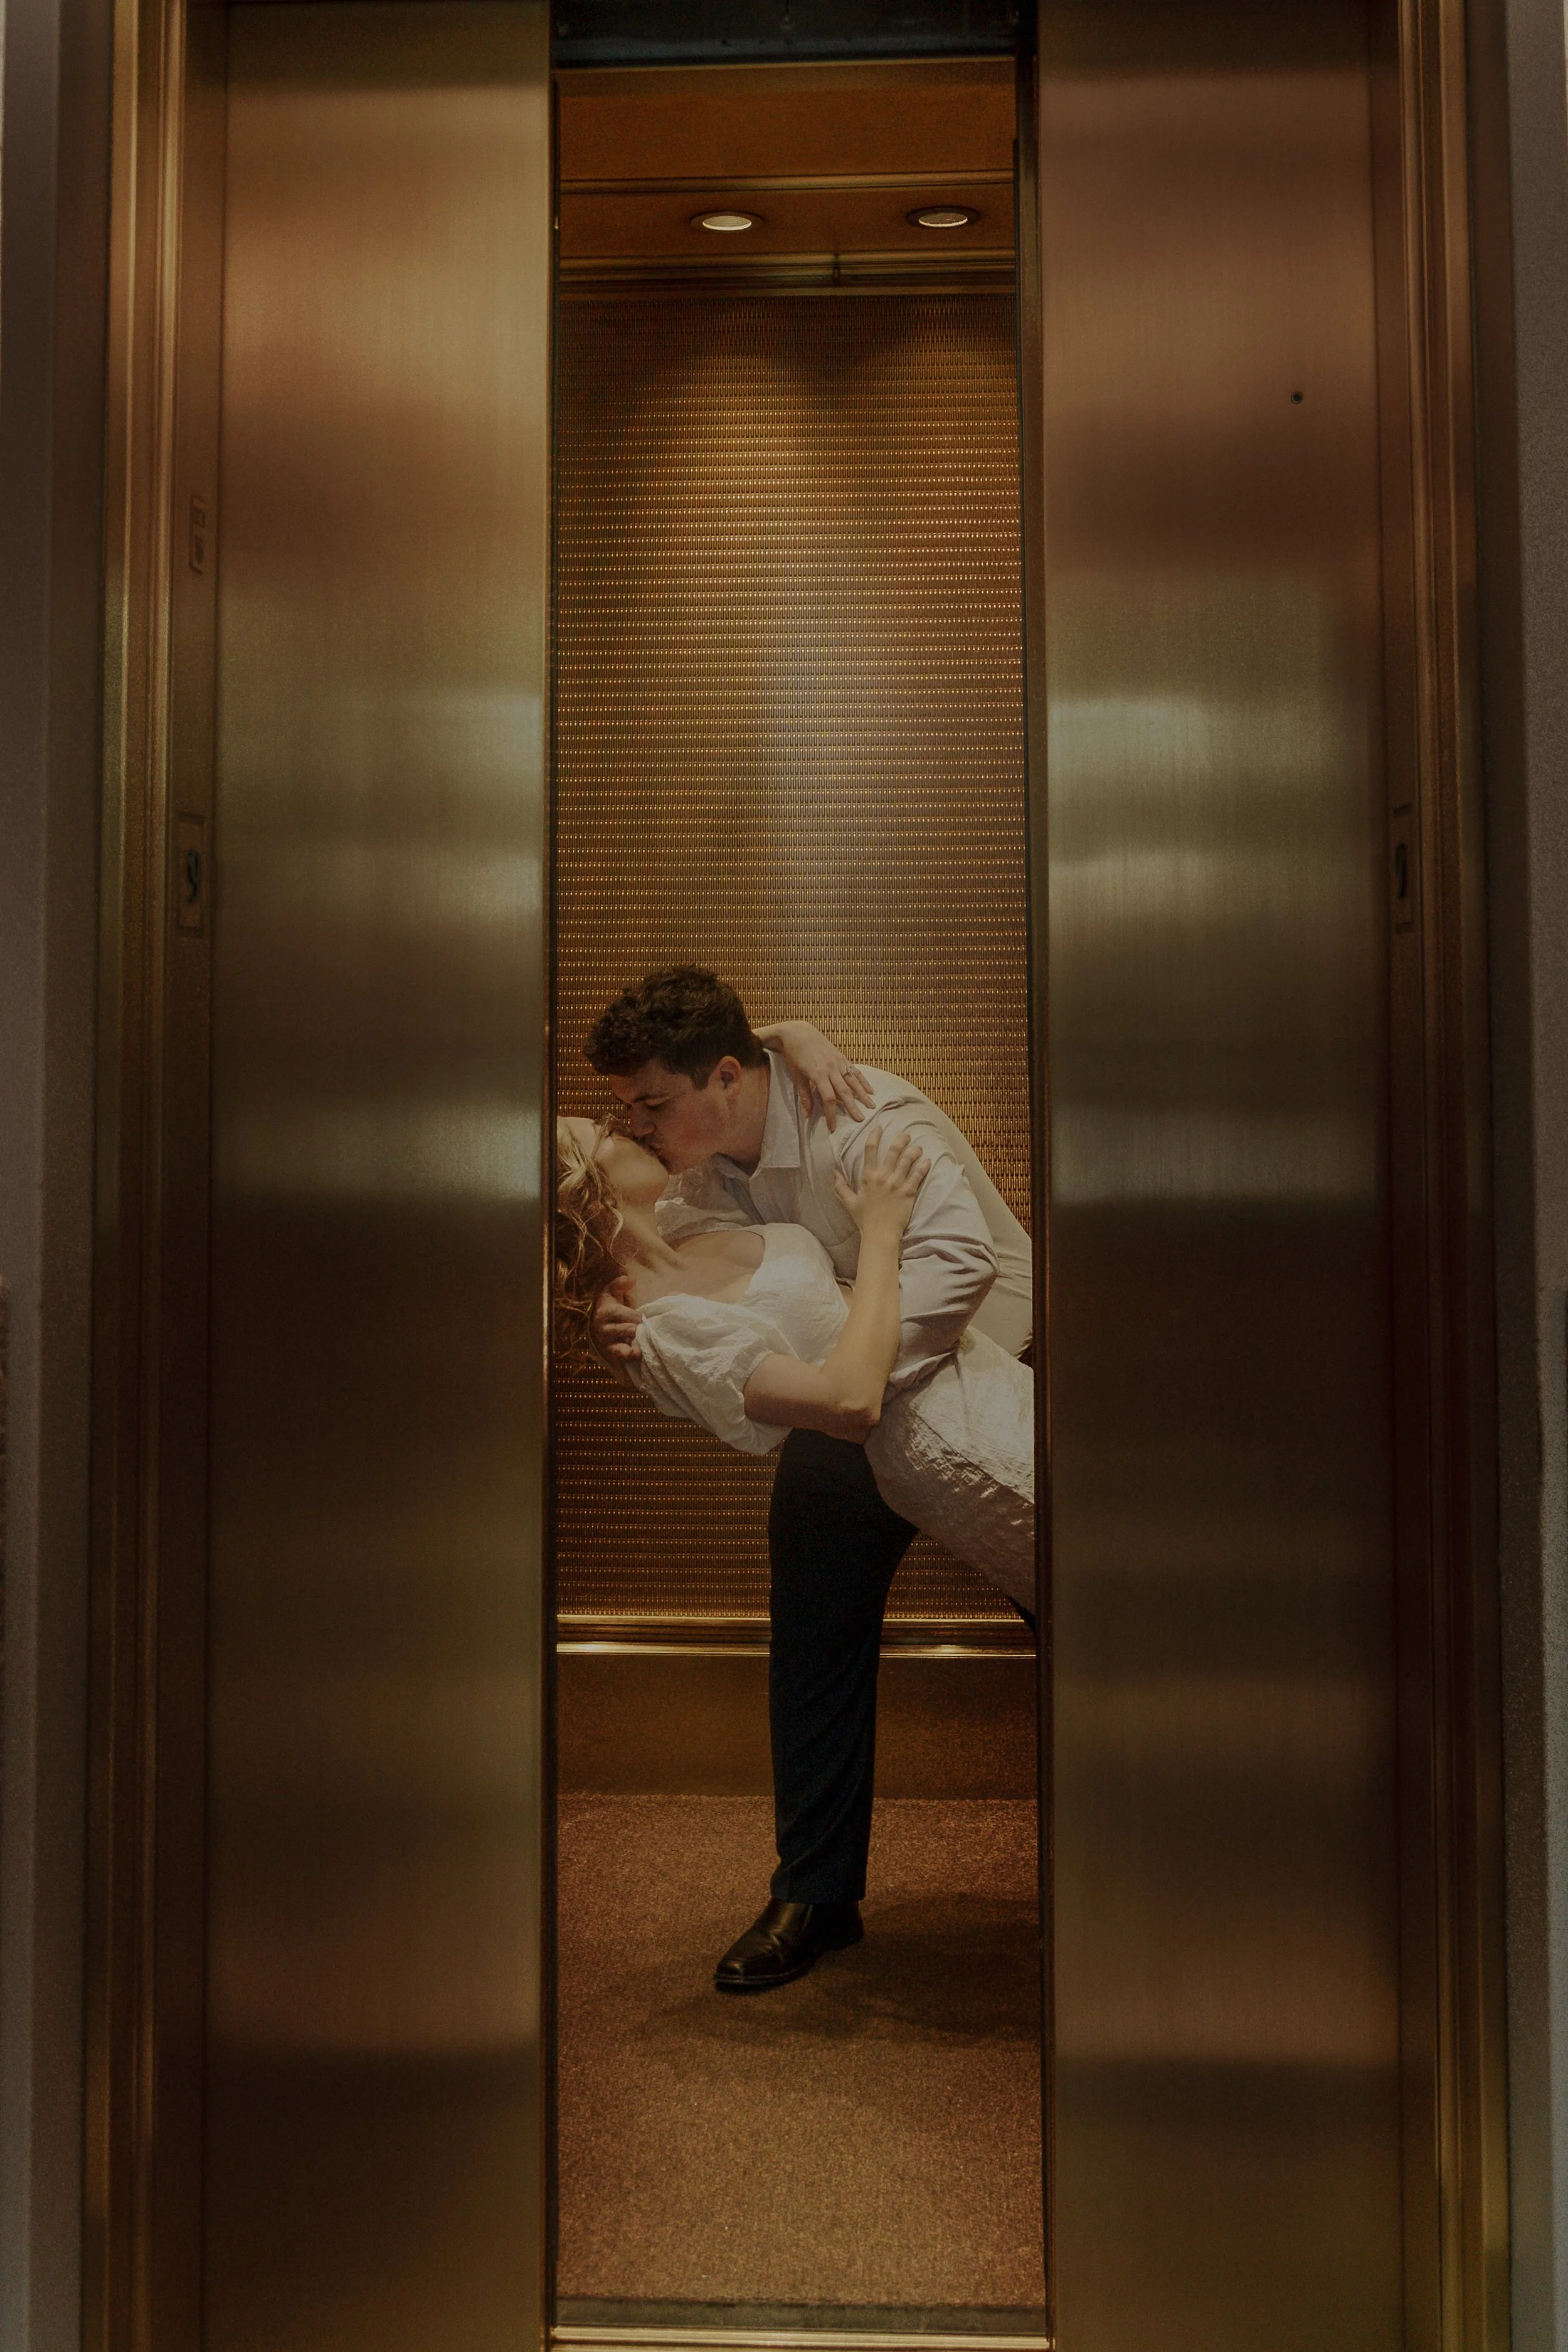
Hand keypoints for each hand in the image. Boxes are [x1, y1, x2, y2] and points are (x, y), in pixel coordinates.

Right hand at [591, 1276, 641, 1366]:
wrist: (596, 1327)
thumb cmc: (608, 1307)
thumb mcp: (611, 1292)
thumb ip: (620, 1284)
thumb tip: (632, 1279)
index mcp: (605, 1312)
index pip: (621, 1314)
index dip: (635, 1316)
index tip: (645, 1317)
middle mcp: (604, 1329)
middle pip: (626, 1329)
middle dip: (640, 1329)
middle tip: (650, 1328)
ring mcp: (607, 1343)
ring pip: (624, 1345)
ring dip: (638, 1342)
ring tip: (647, 1339)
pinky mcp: (612, 1354)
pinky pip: (623, 1356)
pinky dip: (633, 1355)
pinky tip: (641, 1352)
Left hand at [763, 1019, 875, 1130]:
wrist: (798, 1033)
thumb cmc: (794, 1055)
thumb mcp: (797, 1076)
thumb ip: (804, 1096)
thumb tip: (807, 1115)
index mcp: (818, 1075)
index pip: (828, 1099)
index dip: (831, 1114)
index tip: (833, 1127)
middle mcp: (831, 1069)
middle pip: (844, 1091)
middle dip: (852, 1107)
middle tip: (860, 1120)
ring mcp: (838, 1062)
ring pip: (853, 1081)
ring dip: (862, 1094)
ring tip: (871, 1106)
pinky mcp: (841, 1057)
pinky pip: (854, 1070)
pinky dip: (863, 1080)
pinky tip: (870, 1089)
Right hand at [833, 1126, 928, 1244]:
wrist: (880, 1234)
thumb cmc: (865, 1219)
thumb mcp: (849, 1202)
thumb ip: (840, 1186)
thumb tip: (833, 1172)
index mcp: (868, 1177)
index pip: (870, 1149)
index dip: (875, 1135)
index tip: (880, 1127)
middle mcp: (883, 1177)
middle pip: (893, 1150)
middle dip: (901, 1139)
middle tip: (906, 1135)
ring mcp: (897, 1184)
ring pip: (908, 1159)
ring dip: (914, 1150)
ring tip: (918, 1147)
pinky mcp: (909, 1193)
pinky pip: (918, 1175)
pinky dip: (924, 1166)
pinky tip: (928, 1161)